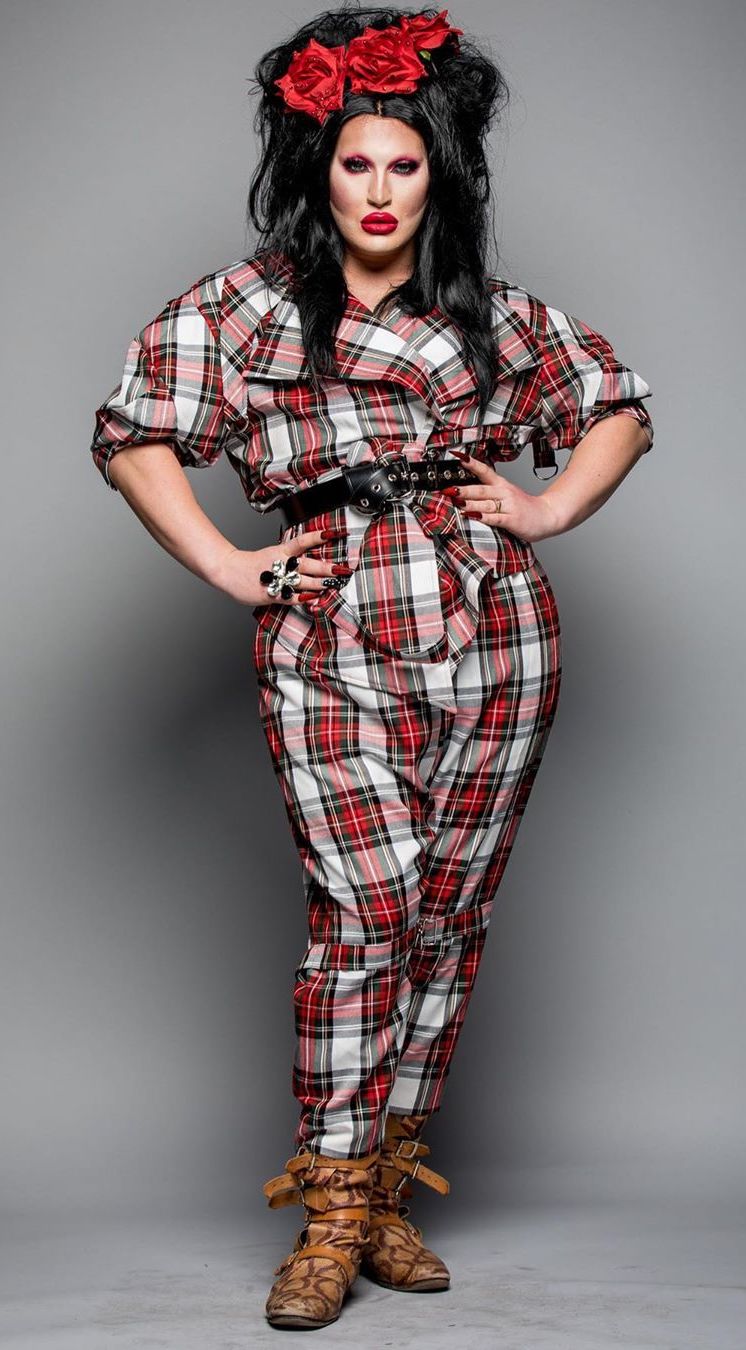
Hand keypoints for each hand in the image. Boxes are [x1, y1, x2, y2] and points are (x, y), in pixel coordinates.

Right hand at [211, 529, 348, 605]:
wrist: (228, 571)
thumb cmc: (251, 564)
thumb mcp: (271, 554)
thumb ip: (288, 556)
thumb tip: (307, 558)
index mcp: (281, 551)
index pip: (303, 541)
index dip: (319, 536)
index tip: (335, 533)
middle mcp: (281, 564)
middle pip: (308, 564)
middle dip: (327, 568)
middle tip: (343, 569)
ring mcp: (277, 579)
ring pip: (302, 581)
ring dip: (319, 583)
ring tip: (334, 584)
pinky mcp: (272, 594)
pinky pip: (291, 597)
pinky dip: (303, 598)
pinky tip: (314, 598)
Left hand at [447, 452, 560, 542]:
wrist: (548, 516)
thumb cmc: (524, 508)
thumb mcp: (507, 496)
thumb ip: (488, 495)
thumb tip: (464, 493)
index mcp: (501, 485)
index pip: (484, 470)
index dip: (470, 463)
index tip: (456, 456)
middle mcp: (504, 493)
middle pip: (480, 489)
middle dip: (462, 489)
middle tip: (447, 488)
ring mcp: (509, 506)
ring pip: (485, 503)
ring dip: (469, 502)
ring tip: (455, 500)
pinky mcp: (512, 520)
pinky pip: (495, 518)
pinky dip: (482, 517)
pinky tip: (471, 516)